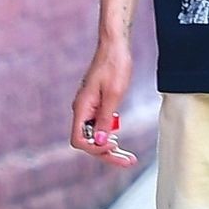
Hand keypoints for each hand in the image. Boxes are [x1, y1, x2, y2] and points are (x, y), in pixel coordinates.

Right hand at [70, 41, 137, 165]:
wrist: (115, 46)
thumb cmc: (115, 66)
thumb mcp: (113, 94)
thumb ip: (105, 119)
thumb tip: (99, 142)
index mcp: (82, 107)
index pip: (79, 140)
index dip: (95, 148)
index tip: (115, 144)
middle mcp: (81, 109)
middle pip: (88, 141)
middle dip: (107, 154)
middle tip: (129, 162)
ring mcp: (88, 107)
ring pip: (94, 135)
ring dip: (109, 147)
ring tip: (128, 157)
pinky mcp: (96, 104)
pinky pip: (98, 125)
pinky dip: (108, 135)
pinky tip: (119, 139)